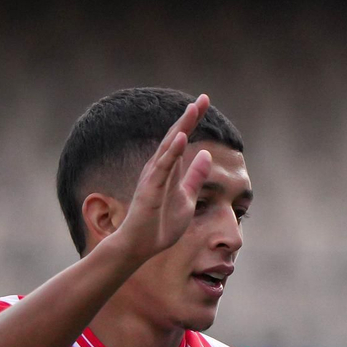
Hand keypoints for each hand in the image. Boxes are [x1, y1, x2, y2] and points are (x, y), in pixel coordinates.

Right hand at [111, 94, 215, 261]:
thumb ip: (195, 177)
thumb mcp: (186, 198)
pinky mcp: (150, 190)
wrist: (140, 247)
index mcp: (168, 170)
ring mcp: (153, 178)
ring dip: (181, 128)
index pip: (182, 140)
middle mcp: (159, 169)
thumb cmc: (160, 224)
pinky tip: (180, 137)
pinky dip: (171, 152)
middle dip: (189, 118)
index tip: (205, 101)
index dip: (193, 121)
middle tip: (203, 98)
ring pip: (168, 148)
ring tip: (193, 109)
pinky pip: (162, 168)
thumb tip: (205, 153)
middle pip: (175, 137)